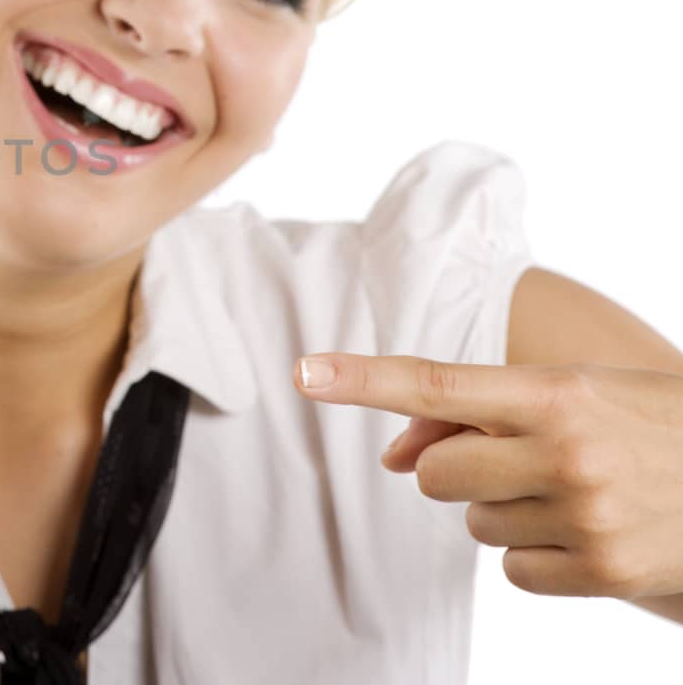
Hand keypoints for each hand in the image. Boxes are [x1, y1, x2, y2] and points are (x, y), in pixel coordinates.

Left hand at [293, 353, 682, 599]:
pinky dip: (534, 554)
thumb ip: (471, 411)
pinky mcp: (602, 572)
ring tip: (569, 489)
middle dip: (455, 466)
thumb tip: (392, 456)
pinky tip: (583, 529)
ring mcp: (587, 517)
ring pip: (472, 523)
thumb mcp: (569, 392)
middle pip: (436, 472)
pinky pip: (512, 570)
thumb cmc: (638, 423)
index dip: (364, 378)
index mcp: (557, 393)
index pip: (438, 382)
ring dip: (502, 508)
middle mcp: (568, 453)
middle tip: (516, 456)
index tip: (305, 372)